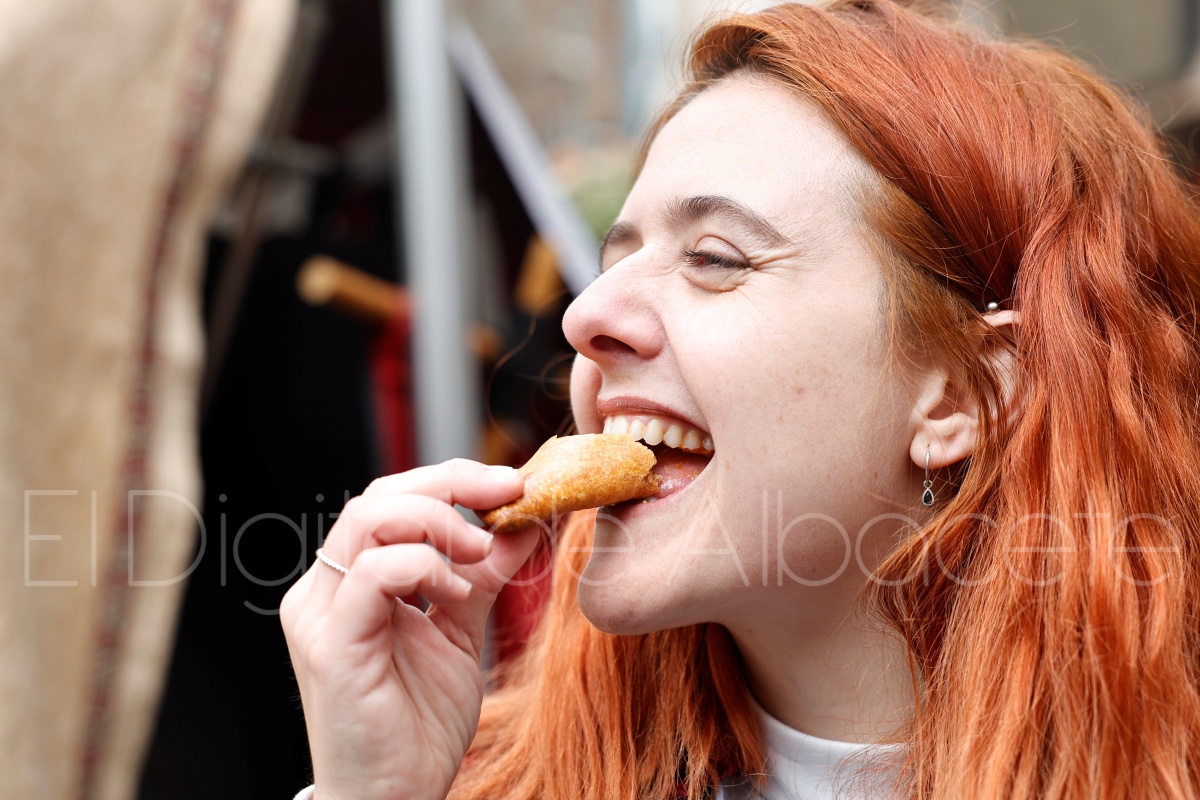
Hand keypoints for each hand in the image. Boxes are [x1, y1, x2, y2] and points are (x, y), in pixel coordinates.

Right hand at [280, 460, 539, 799]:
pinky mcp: (331, 645)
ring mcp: (321, 615)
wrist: (396, 798)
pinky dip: (423, 566)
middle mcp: (325, 590)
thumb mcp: (462, 631)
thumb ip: (483, 576)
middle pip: (377, 496)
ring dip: (439, 522)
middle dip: (450, 485)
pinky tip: (455, 590)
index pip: (391, 498)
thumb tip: (522, 523)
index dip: (452, 479)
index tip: (512, 483)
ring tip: (481, 552)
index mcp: (351, 581)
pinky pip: (372, 574)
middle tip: (508, 496)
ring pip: (368, 520)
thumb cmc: (420, 722)